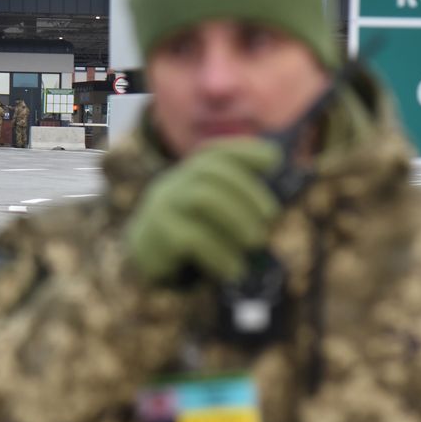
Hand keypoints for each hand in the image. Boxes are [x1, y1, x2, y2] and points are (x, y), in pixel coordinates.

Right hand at [126, 137, 280, 285]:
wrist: (145, 259)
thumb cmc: (190, 234)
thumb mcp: (211, 211)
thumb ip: (236, 204)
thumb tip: (272, 213)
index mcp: (190, 173)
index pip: (216, 152)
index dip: (245, 151)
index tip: (275, 160)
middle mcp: (174, 182)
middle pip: (212, 172)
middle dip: (248, 193)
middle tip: (270, 220)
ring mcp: (162, 206)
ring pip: (202, 198)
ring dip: (237, 219)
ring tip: (256, 243)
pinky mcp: (155, 235)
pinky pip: (191, 238)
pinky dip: (220, 254)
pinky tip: (234, 269)